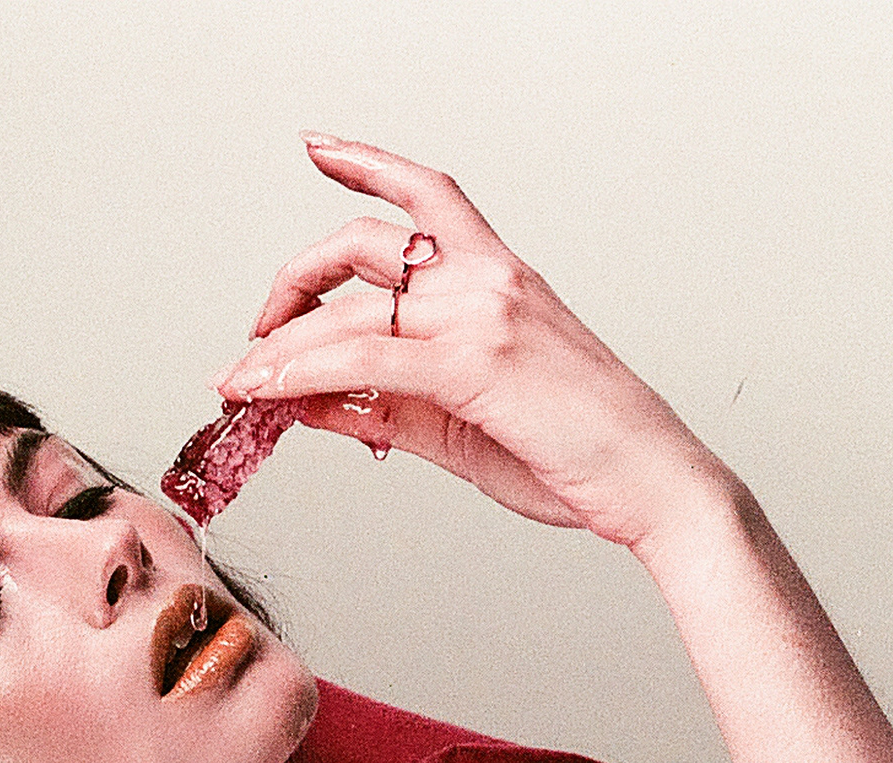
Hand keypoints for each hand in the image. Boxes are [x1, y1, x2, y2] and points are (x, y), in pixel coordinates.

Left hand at [214, 134, 737, 551]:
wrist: (653, 484)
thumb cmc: (575, 453)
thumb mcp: (463, 421)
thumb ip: (383, 406)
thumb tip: (304, 402)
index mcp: (503, 277)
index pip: (428, 195)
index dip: (367, 163)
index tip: (319, 148)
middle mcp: (491, 281)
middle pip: (363, 244)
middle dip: (293, 282)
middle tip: (256, 333)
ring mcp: (484, 316)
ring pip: (350, 311)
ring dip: (278, 348)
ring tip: (239, 381)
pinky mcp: (474, 365)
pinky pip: (364, 360)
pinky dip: (301, 375)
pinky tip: (267, 393)